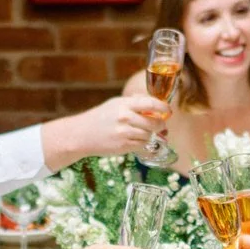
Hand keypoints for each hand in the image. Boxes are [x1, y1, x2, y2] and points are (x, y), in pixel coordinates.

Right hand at [47, 96, 161, 163]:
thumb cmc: (100, 118)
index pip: (151, 103)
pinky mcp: (123, 146)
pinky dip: (142, 143)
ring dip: (149, 134)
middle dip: (160, 124)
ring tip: (141, 132)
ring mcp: (124, 133)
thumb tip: (154, 103)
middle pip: (155, 122)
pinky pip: (142, 145)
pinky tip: (135, 139)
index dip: (163, 107)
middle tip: (160, 125)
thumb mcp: (115, 104)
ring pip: (149, 135)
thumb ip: (134, 102)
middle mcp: (125, 118)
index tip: (168, 110)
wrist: (81, 134)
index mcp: (124, 104)